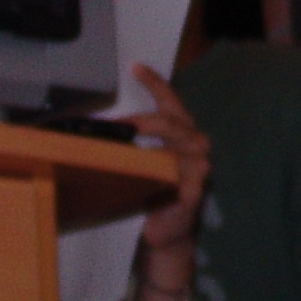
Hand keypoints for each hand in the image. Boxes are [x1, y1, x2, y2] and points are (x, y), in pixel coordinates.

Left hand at [126, 64, 210, 295]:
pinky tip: (145, 174)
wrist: (166, 234)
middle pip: (172, 122)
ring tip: (124, 143)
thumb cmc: (154, 192)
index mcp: (184, 132)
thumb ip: (136, 143)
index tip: (134, 66)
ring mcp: (200, 166)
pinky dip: (158, 173)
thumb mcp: (145, 162)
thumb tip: (100, 127)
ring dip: (148, 145)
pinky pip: (175, 175)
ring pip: (174, 145)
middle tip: (119, 123)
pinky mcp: (195, 190)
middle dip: (144, 120)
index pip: (171, 101)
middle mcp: (197, 143)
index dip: (154, 82)